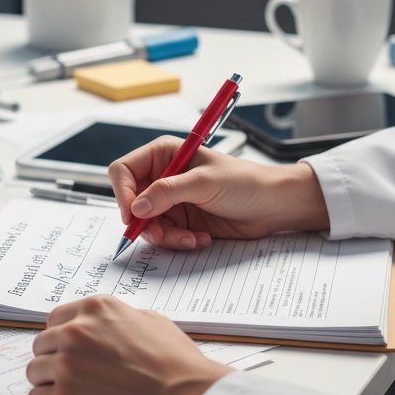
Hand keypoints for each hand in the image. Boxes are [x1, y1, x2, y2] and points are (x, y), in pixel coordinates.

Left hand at [27, 296, 229, 394]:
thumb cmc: (176, 362)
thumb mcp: (150, 319)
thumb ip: (119, 318)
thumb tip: (105, 327)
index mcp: (96, 308)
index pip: (55, 319)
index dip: (61, 337)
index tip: (68, 350)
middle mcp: (76, 330)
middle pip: (41, 344)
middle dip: (53, 359)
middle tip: (73, 376)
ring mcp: (67, 363)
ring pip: (34, 371)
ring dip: (49, 382)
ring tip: (73, 393)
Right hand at [107, 137, 329, 249]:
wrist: (272, 205)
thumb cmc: (244, 182)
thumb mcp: (204, 183)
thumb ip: (168, 192)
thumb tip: (137, 206)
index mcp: (164, 154)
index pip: (124, 170)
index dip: (123, 192)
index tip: (132, 213)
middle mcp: (163, 176)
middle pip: (131, 201)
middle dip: (145, 222)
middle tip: (160, 235)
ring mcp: (171, 200)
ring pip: (147, 224)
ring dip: (166, 236)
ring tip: (191, 237)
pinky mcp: (181, 220)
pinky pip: (165, 236)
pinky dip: (179, 241)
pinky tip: (200, 238)